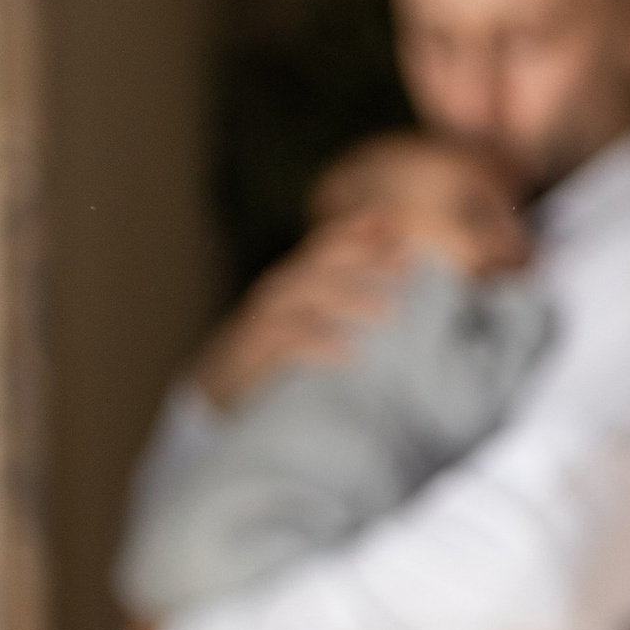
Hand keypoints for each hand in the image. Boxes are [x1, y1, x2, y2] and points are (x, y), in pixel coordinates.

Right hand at [195, 215, 403, 410]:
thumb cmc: (275, 356)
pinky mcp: (249, 354)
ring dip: (347, 298)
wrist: (221, 394)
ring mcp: (260, 321)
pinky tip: (349, 353)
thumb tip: (396, 291)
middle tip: (408, 269)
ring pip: (301, 295)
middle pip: (318, 264)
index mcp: (294, 282)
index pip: (327, 247)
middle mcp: (277, 294)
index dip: (362, 236)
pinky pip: (282, 342)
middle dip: (363, 260)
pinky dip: (316, 343)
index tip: (403, 238)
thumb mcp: (311, 323)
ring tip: (388, 313)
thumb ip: (343, 300)